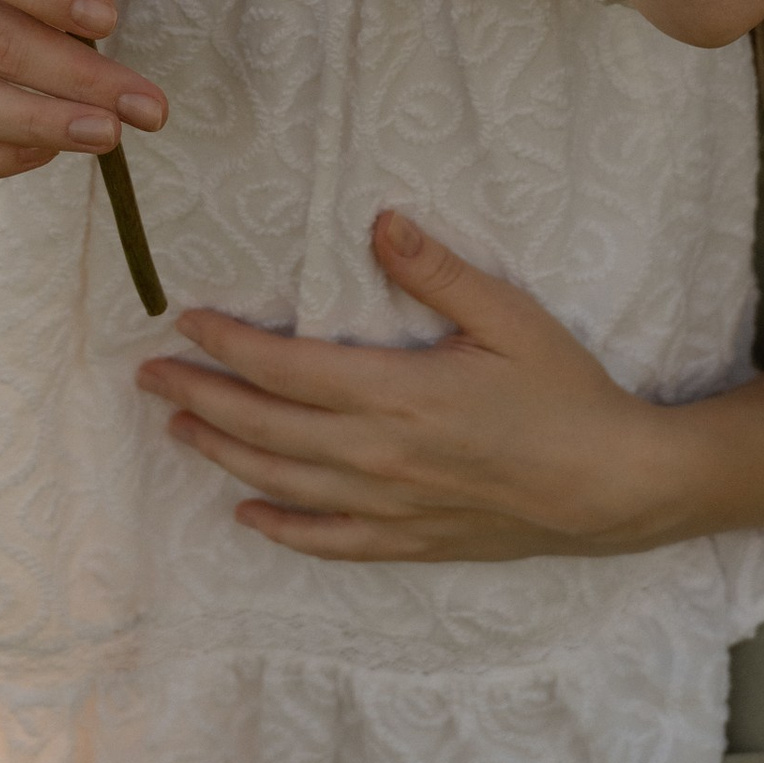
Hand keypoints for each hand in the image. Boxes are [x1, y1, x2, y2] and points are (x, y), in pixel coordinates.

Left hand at [133, 209, 689, 559]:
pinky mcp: (410, 540)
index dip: (226, 344)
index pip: (284, 366)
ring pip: (281, 482)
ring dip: (223, 453)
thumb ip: (437, 271)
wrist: (613, 486)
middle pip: (263, 426)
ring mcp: (389, 505)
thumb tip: (377, 221)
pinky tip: (249, 512)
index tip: (185, 321)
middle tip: (150, 376)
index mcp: (396, 393)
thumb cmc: (565, 393)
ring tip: (180, 428)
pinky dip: (281, 527)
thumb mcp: (509, 316)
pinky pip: (328, 540)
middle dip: (199, 397)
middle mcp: (378, 455)